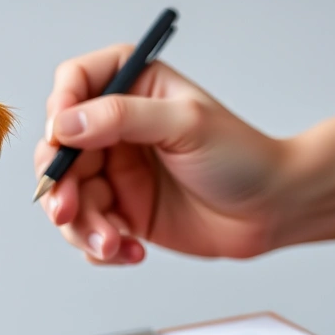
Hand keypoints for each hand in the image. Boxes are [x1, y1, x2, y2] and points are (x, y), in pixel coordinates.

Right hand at [36, 46, 334, 263]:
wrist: (275, 210)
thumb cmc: (243, 158)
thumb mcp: (185, 125)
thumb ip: (122, 118)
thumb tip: (65, 123)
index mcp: (133, 89)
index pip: (75, 83)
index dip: (60, 108)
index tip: (61, 139)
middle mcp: (117, 129)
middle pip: (59, 149)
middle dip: (60, 185)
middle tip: (67, 211)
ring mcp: (117, 173)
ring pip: (68, 197)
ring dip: (81, 227)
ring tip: (113, 244)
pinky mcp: (123, 213)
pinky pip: (87, 231)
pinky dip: (99, 247)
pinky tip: (131, 251)